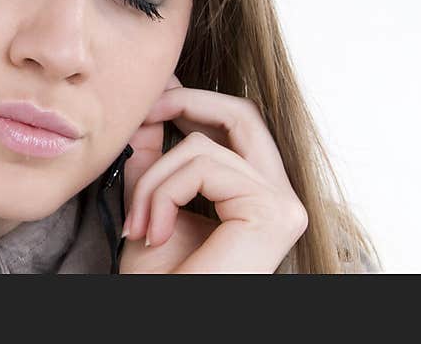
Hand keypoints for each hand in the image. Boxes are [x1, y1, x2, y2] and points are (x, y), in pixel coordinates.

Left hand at [118, 74, 307, 272]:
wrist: (161, 318)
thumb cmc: (161, 278)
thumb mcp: (153, 199)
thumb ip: (157, 155)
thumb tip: (154, 104)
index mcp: (257, 194)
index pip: (236, 124)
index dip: (192, 102)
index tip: (150, 103)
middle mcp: (280, 197)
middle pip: (242, 113)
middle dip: (185, 102)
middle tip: (144, 112)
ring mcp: (283, 204)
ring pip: (204, 145)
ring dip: (154, 179)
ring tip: (138, 222)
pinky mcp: (273, 212)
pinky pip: (202, 165)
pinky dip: (162, 192)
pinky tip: (152, 232)